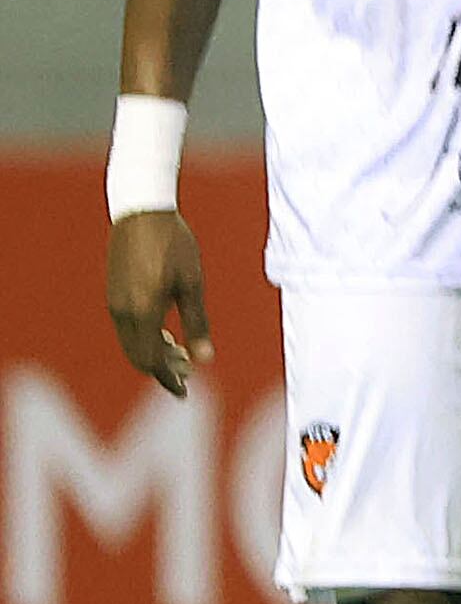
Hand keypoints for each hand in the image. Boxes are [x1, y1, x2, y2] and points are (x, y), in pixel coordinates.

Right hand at [106, 210, 211, 396]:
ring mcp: (115, 302)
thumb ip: (197, 323)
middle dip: (162, 370)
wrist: (142, 212)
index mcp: (143, 311)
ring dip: (153, 354)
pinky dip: (144, 338)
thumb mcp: (192, 284)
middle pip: (139, 356)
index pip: (152, 360)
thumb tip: (205, 359)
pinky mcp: (114, 293)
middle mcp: (123, 311)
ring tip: (180, 355)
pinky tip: (165, 333)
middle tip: (187, 375)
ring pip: (131, 343)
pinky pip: (126, 328)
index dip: (168, 379)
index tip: (185, 391)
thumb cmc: (175, 244)